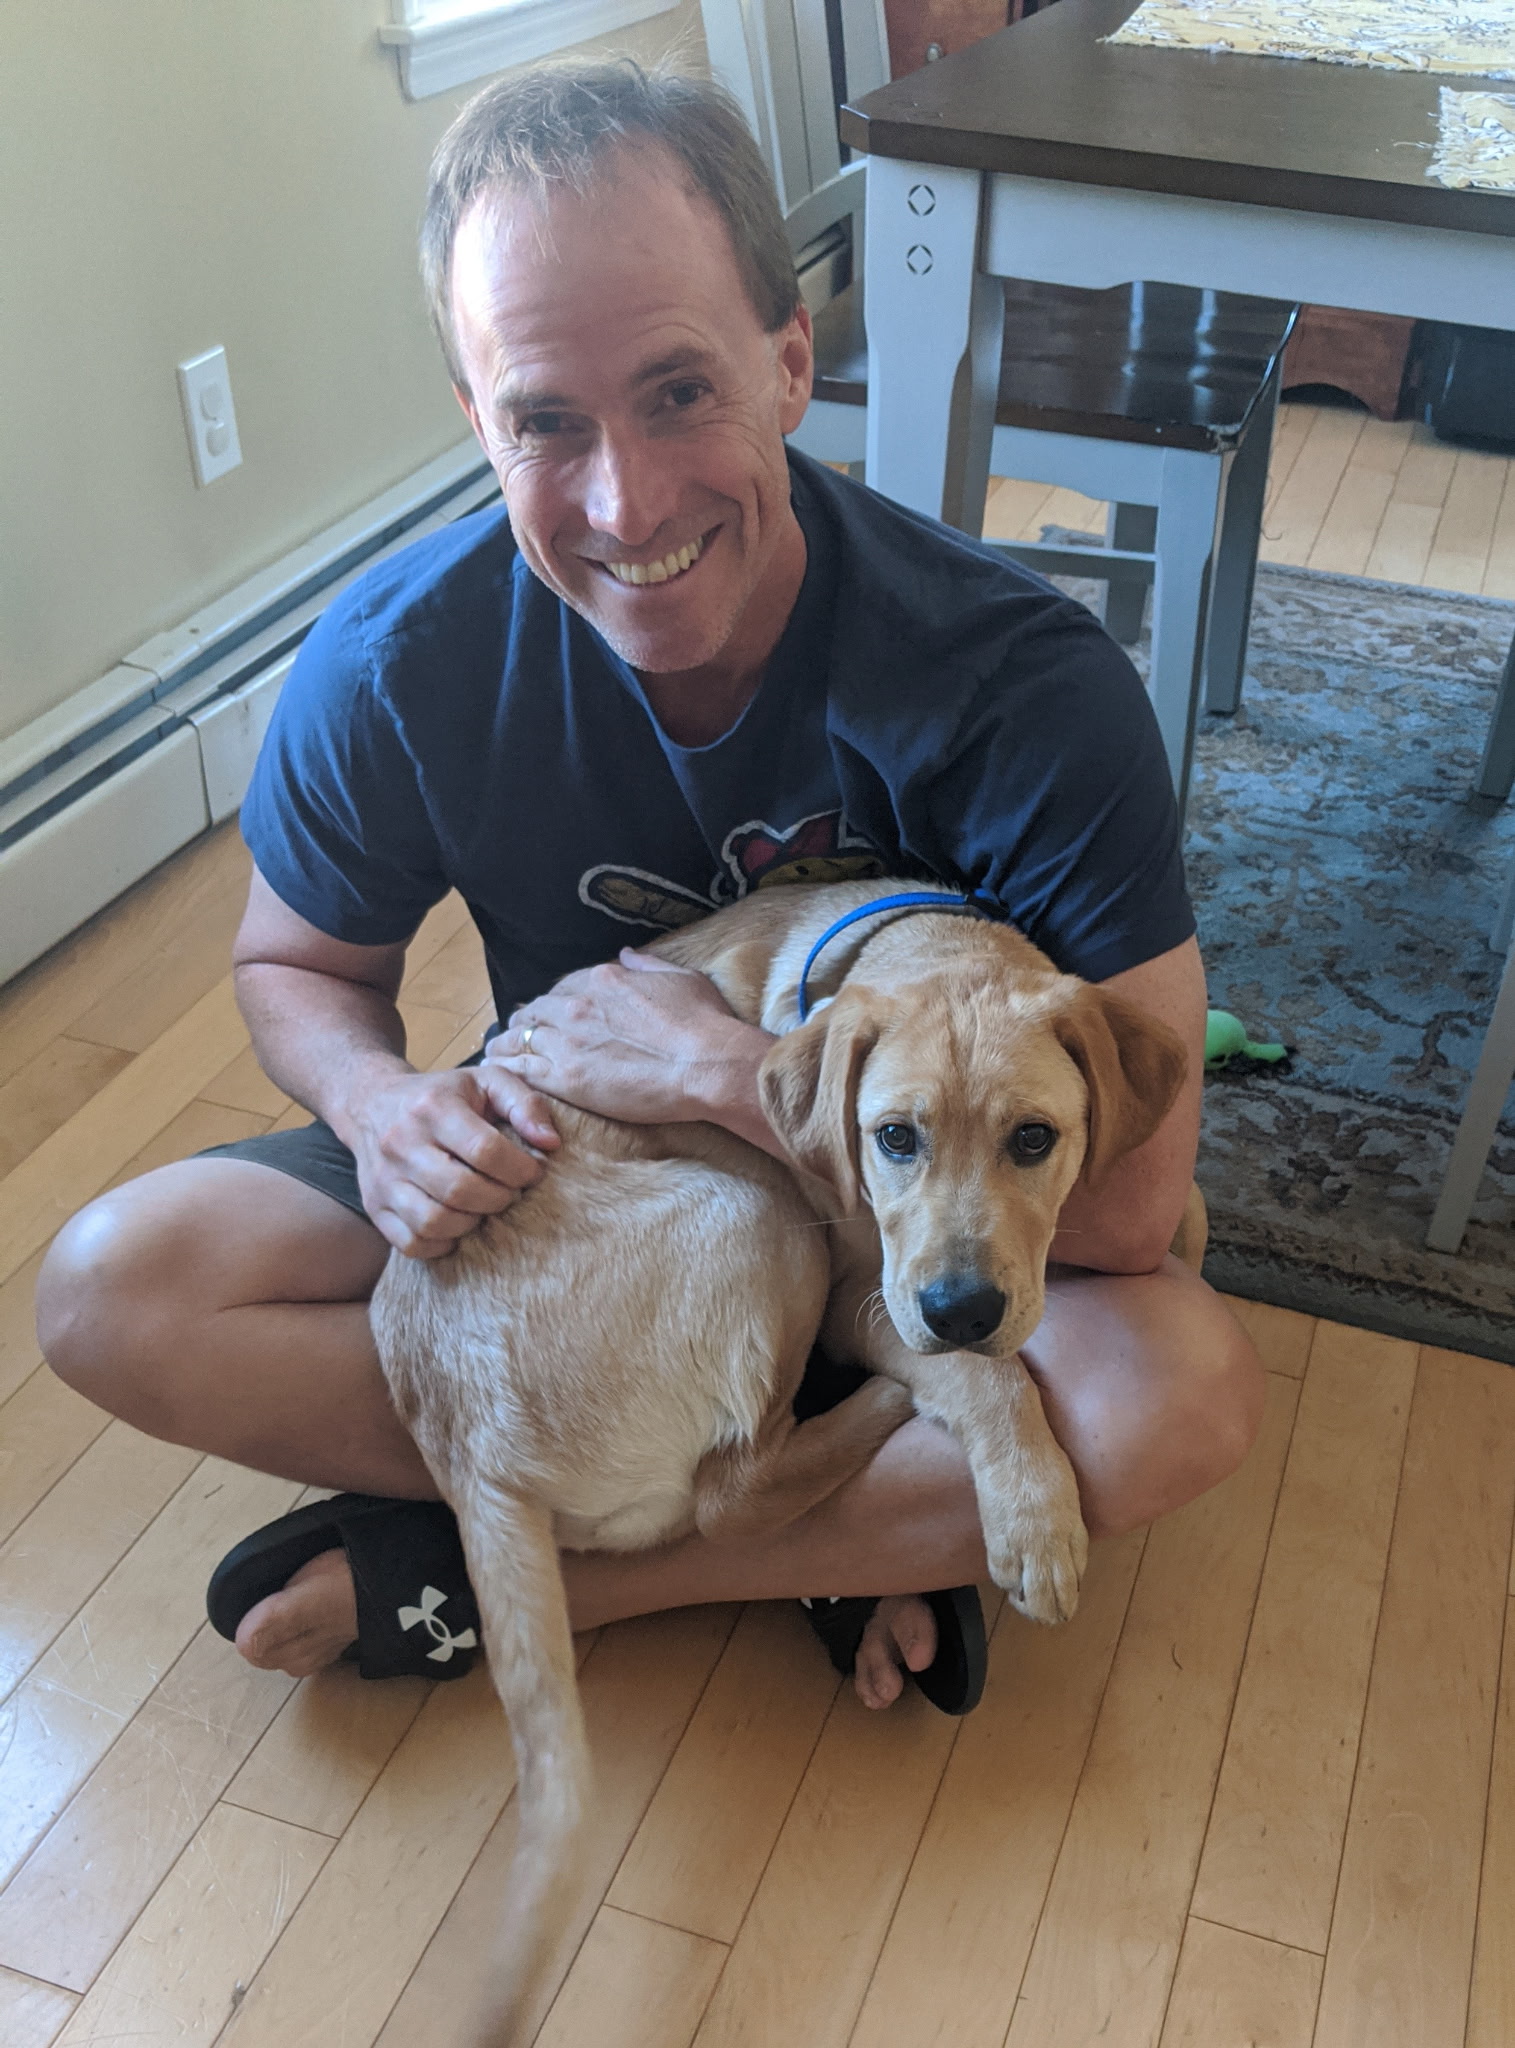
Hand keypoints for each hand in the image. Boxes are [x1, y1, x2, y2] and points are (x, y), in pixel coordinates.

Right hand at [347, 1064, 559, 1259]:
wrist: (371, 1102)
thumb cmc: (441, 1095)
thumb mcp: (486, 1081)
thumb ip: (525, 1104)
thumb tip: (551, 1144)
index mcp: (433, 1108)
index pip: (485, 1150)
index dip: (520, 1170)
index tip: (533, 1173)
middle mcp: (401, 1143)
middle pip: (460, 1190)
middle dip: (499, 1199)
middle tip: (510, 1193)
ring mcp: (383, 1178)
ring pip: (433, 1221)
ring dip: (471, 1223)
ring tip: (483, 1207)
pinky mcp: (374, 1206)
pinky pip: (410, 1243)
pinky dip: (441, 1243)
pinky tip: (457, 1224)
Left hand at [490, 949, 769, 1126]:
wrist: (708, 1063)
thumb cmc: (705, 1023)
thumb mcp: (681, 978)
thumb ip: (647, 964)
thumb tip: (627, 954)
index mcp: (605, 979)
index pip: (564, 987)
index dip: (553, 1001)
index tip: (548, 1011)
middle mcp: (580, 1005)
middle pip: (537, 1011)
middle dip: (525, 1021)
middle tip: (516, 1032)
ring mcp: (570, 1041)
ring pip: (522, 1038)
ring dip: (507, 1044)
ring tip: (496, 1052)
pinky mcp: (567, 1077)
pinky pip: (522, 1069)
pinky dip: (505, 1069)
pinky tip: (495, 1072)